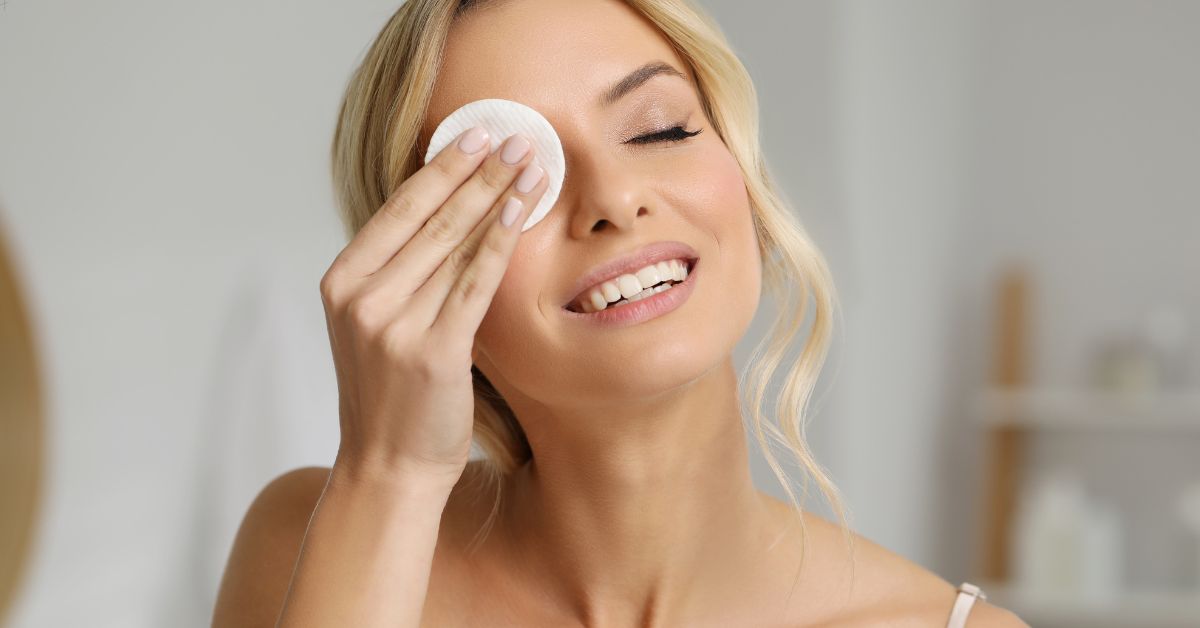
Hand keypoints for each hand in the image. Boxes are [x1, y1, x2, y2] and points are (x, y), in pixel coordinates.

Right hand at [319, 128, 546, 483]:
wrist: (389, 467)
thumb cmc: (391, 395)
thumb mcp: (377, 324)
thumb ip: (401, 273)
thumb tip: (452, 213)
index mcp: (341, 282)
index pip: (398, 209)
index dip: (441, 168)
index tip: (475, 135)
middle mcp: (361, 297)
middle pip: (430, 217)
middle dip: (478, 169)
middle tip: (516, 134)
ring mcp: (393, 323)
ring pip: (456, 242)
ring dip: (498, 194)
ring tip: (531, 162)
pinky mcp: (433, 350)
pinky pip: (475, 281)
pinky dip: (500, 240)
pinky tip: (522, 209)